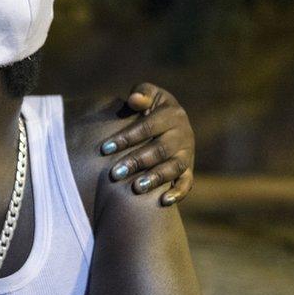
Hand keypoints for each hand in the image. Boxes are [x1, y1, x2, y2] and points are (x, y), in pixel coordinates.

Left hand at [99, 83, 194, 205]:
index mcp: (172, 114)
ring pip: (174, 167)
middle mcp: (183, 134)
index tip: (105, 149)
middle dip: (137, 161)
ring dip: (155, 178)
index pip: (148, 126)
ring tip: (136, 188)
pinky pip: (187, 183)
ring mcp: (187, 153)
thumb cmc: (149, 107)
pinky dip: (178, 193)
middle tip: (114, 173)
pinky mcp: (188, 169)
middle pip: (160, 150)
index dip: (127, 137)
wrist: (170, 122)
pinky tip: (163, 201)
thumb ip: (141, 93)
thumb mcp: (148, 95)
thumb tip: (135, 100)